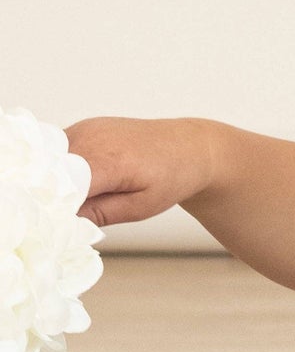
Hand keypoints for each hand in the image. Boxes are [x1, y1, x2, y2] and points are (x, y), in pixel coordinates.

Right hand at [64, 116, 214, 227]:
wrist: (188, 148)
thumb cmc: (170, 178)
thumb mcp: (140, 207)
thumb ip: (99, 214)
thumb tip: (62, 222)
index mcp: (108, 161)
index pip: (61, 185)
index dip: (52, 204)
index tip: (52, 224)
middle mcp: (91, 138)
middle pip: (49, 170)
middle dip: (49, 193)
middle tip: (61, 216)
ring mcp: (85, 128)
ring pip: (48, 159)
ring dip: (53, 179)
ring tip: (73, 198)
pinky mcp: (82, 127)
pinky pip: (57, 149)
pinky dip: (59, 166)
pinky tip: (77, 181)